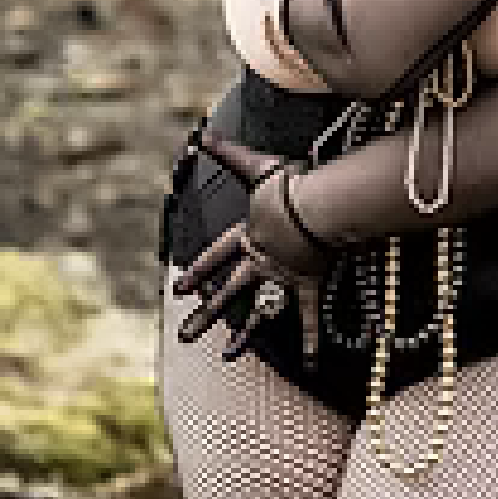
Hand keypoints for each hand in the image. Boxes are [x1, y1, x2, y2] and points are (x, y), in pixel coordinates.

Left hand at [171, 130, 330, 368]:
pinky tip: (309, 365)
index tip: (178, 287)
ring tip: (229, 356)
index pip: (216, 255)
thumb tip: (201, 133)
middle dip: (207, 314)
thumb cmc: (290, 184)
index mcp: (248, 236)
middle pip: (229, 292)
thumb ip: (229, 152)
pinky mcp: (308, 284)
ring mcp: (283, 277)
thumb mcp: (256, 165)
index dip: (198, 269)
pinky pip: (307, 317)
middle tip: (185, 335)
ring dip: (244, 335)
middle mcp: (260, 261)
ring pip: (259, 311)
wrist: (318, 205)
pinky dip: (309, 340)